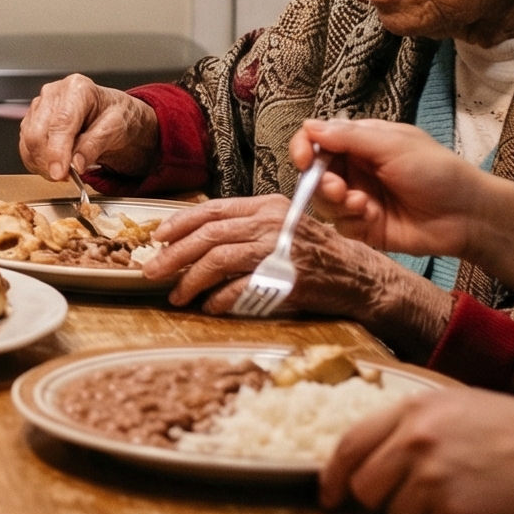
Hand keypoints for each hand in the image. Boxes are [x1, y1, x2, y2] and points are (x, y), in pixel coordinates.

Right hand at [18, 75, 160, 184]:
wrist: (110, 115)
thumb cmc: (114, 115)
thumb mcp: (117, 127)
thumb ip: (95, 144)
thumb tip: (77, 163)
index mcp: (76, 89)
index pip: (60, 123)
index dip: (56, 151)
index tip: (59, 173)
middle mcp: (53, 94)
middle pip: (36, 133)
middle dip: (48, 161)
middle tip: (67, 177)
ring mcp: (39, 106)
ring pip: (28, 142)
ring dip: (42, 164)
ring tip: (65, 171)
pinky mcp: (31, 121)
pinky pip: (25, 148)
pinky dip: (37, 163)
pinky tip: (55, 166)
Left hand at [143, 194, 452, 354]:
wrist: (362, 278)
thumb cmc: (319, 255)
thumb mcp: (283, 228)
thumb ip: (246, 229)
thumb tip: (198, 240)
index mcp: (268, 206)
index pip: (213, 209)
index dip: (180, 223)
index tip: (158, 238)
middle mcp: (272, 222)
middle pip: (208, 235)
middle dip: (174, 255)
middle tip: (152, 272)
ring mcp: (280, 249)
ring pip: (218, 259)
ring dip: (191, 280)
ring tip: (177, 295)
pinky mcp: (287, 278)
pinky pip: (241, 288)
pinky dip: (219, 299)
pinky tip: (209, 307)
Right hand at [293, 118, 486, 259]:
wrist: (466, 216)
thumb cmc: (436, 171)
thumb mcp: (393, 145)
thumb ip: (349, 137)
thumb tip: (308, 127)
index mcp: (361, 143)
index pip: (318, 140)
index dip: (304, 148)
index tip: (304, 159)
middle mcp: (355, 170)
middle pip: (314, 173)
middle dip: (319, 182)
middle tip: (338, 189)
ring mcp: (358, 199)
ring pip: (322, 201)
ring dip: (335, 202)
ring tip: (362, 205)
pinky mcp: (363, 227)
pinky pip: (339, 224)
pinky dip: (350, 220)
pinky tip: (372, 217)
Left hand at [321, 384, 513, 513]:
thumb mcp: (460, 409)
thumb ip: (413, 428)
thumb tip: (370, 460)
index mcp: (414, 409)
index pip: (350, 445)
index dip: (333, 476)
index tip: (331, 496)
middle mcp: (416, 440)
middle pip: (365, 488)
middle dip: (381, 502)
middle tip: (415, 502)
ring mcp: (433, 477)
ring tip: (465, 497)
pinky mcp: (454, 512)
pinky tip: (483, 510)